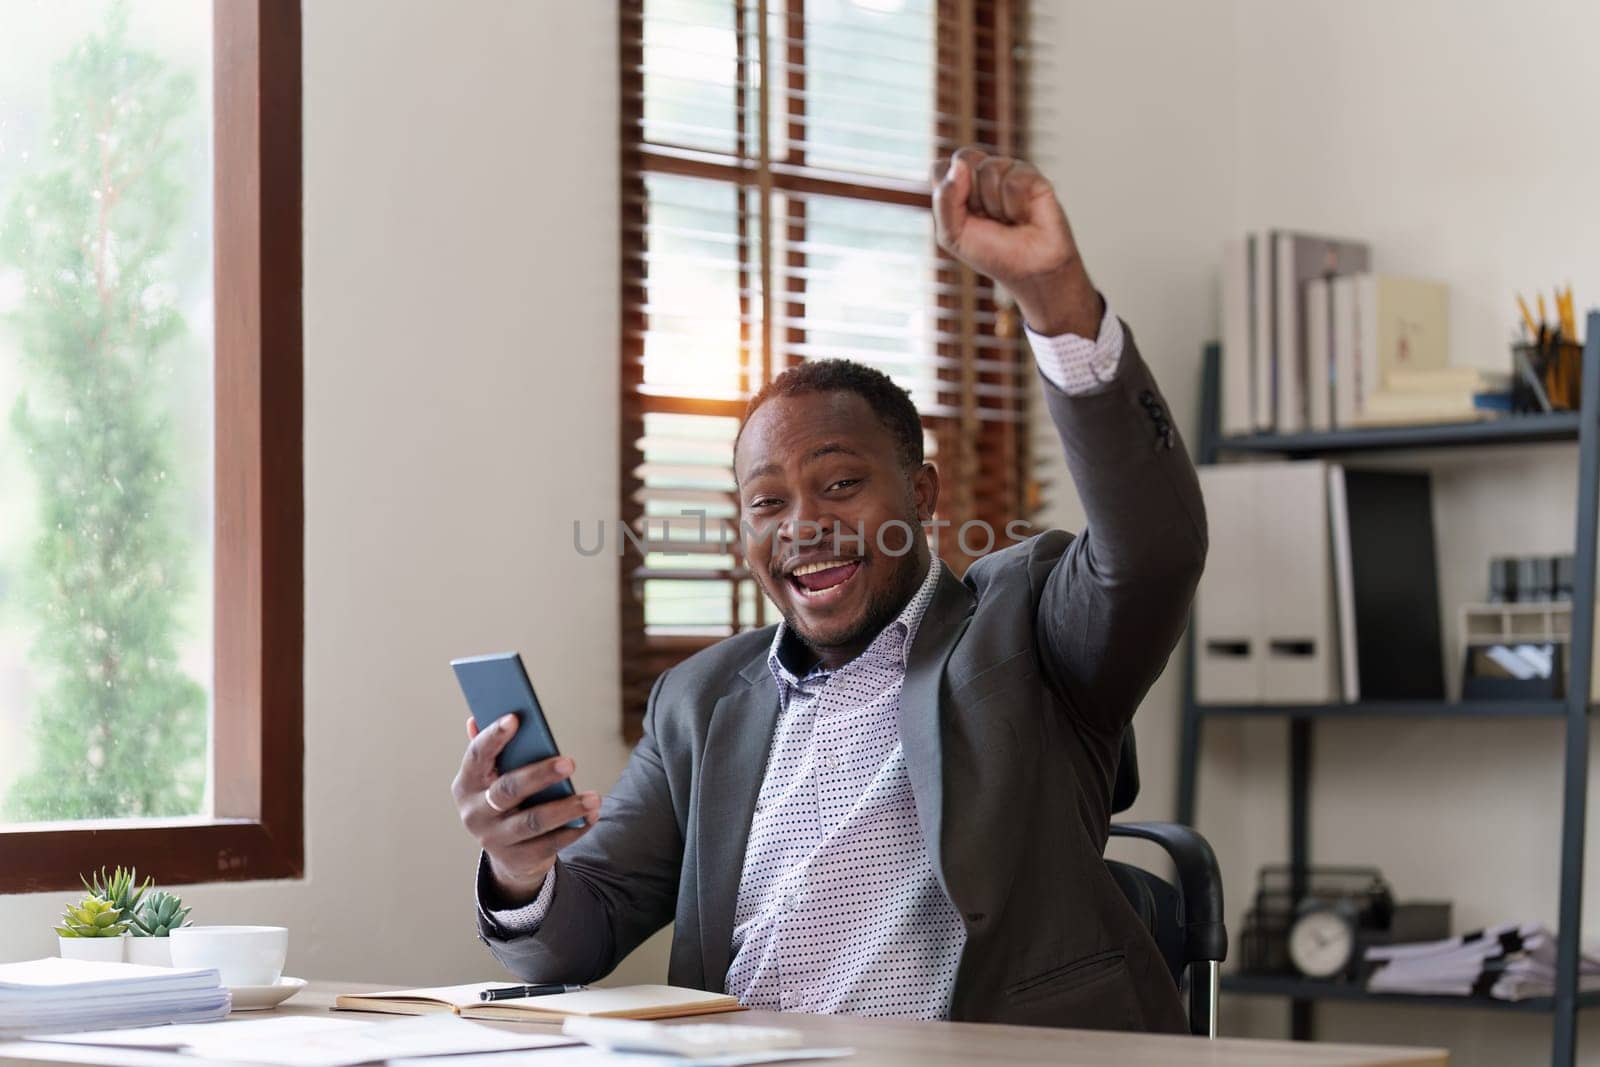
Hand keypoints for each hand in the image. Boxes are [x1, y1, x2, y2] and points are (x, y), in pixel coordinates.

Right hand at [451, 714, 601, 904]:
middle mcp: (475, 813)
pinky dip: (574, 829)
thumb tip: (476, 717)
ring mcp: (494, 839)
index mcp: (466, 785)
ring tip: (594, 798)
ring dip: (567, 808)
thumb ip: (490, 750)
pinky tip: (591, 816)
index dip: (493, 736)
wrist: (507, 855)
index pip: (476, 756)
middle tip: (570, 762)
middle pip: (508, 790)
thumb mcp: (493, 777)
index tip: (515, 718)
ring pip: (533, 822)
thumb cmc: (503, 801)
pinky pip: (550, 844)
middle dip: (540, 775)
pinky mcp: (518, 858)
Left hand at [930, 146, 1101, 337]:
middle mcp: (982, 173)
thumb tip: (959, 164)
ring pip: (989, 169)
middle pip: (964, 158)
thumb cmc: (991, 252)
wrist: (1029, 269)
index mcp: (958, 185)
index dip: (948, 191)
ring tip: (1008, 220)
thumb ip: (944, 199)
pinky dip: (1016, 206)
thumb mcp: (952, 235)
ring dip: (996, 205)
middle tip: (987, 218)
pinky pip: (1013, 180)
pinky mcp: (1031, 175)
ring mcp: (1007, 170)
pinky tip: (1024, 216)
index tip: (963, 216)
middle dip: (972, 196)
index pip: (941, 168)